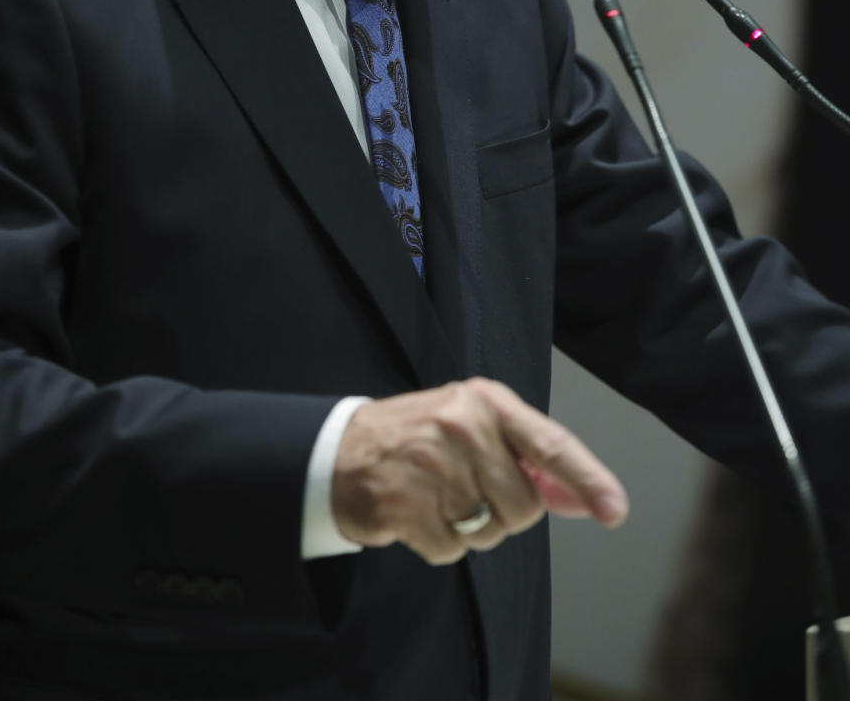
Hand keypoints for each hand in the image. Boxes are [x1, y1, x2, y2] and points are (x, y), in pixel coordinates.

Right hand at [331, 377, 627, 564]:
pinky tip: (416, 514)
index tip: (614, 510)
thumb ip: (530, 460)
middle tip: (466, 487)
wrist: (338, 450)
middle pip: (523, 506)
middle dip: (503, 511)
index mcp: (485, 402)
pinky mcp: (405, 506)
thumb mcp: (475, 428)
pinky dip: (438, 543)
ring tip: (438, 497)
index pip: (550, 443)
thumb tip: (584, 499)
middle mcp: (462, 427)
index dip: (587, 478)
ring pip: (490, 532)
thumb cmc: (421, 438)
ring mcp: (432, 467)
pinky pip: (452, 551)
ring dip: (470, 528)